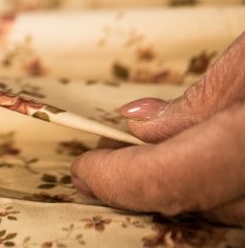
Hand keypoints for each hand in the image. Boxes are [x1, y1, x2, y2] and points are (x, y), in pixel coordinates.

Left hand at [71, 33, 244, 224]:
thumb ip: (201, 103)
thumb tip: (140, 125)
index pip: (170, 180)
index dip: (118, 180)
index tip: (86, 169)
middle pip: (197, 200)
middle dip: (143, 186)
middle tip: (102, 168)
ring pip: (228, 210)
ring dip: (182, 188)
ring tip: (138, 164)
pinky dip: (219, 187)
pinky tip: (196, 162)